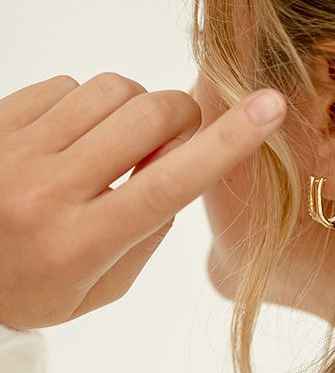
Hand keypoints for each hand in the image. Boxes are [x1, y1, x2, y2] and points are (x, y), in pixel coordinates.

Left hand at [0, 72, 286, 330]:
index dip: (229, 142)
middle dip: (179, 118)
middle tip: (171, 142)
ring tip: (110, 145)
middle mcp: (45, 192)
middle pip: (149, 117)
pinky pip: (66, 84)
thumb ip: (151, 226)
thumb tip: (180, 158)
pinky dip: (84, 106)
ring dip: (131, 110)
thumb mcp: (102, 286)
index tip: (270, 107)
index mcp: (80, 243)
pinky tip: (69, 139)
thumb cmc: (31, 288)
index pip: (171, 184)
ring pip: (111, 90)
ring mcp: (13, 151)